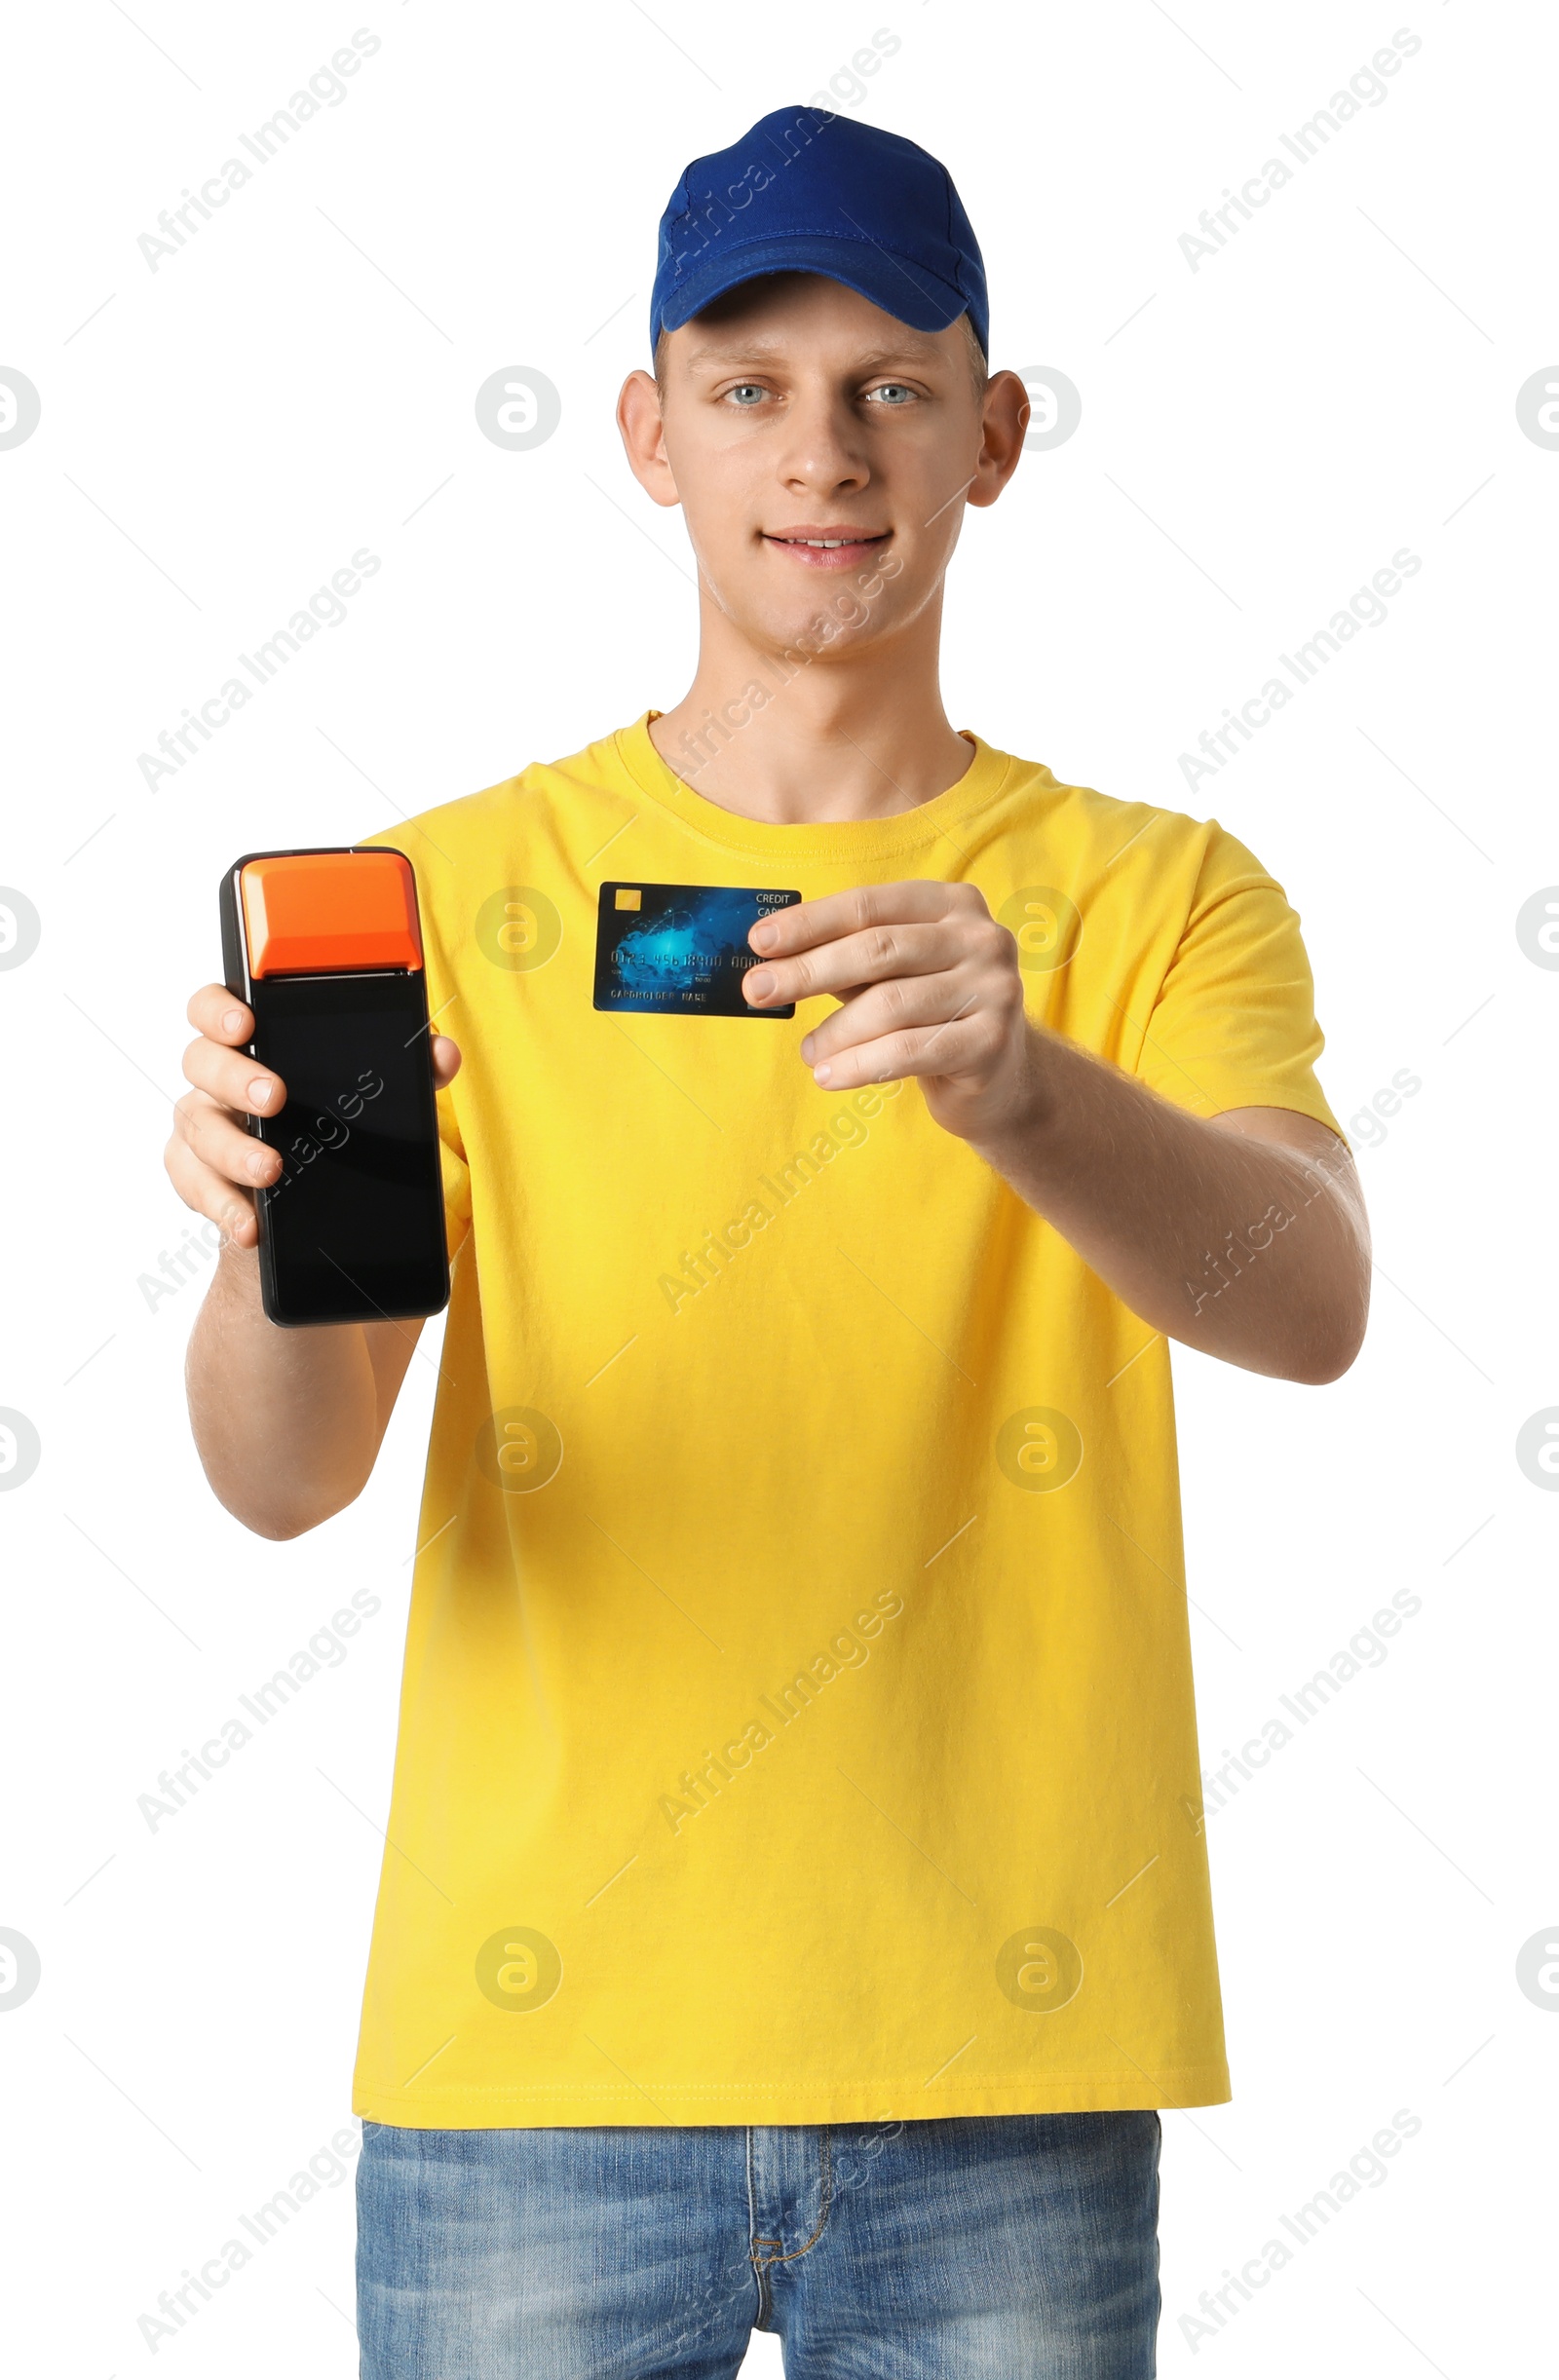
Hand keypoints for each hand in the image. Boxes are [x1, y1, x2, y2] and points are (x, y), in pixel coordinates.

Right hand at [166, 984, 461, 1250]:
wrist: (307, 1205)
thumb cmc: (329, 1127)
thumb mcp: (373, 1099)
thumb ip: (407, 1072)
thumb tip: (444, 1054)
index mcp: (253, 1046)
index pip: (215, 1008)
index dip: (220, 1009)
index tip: (247, 1023)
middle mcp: (218, 1081)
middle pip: (201, 1062)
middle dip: (235, 1077)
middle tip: (274, 1097)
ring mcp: (204, 1128)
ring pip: (198, 1128)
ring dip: (234, 1150)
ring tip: (270, 1171)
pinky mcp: (197, 1177)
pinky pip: (198, 1187)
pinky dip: (225, 1207)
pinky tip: (249, 1224)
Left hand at [742, 881, 1032, 1142]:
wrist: (1000, 1079)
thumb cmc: (930, 1014)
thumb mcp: (892, 975)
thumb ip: (846, 958)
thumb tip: (770, 957)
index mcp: (953, 904)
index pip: (870, 905)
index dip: (810, 922)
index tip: (759, 941)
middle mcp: (981, 937)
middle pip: (878, 949)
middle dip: (809, 970)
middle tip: (758, 990)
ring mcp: (995, 988)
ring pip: (891, 1005)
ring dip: (835, 1032)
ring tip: (809, 1052)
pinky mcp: (992, 1041)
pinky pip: (908, 1052)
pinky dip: (859, 1065)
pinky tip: (829, 1076)